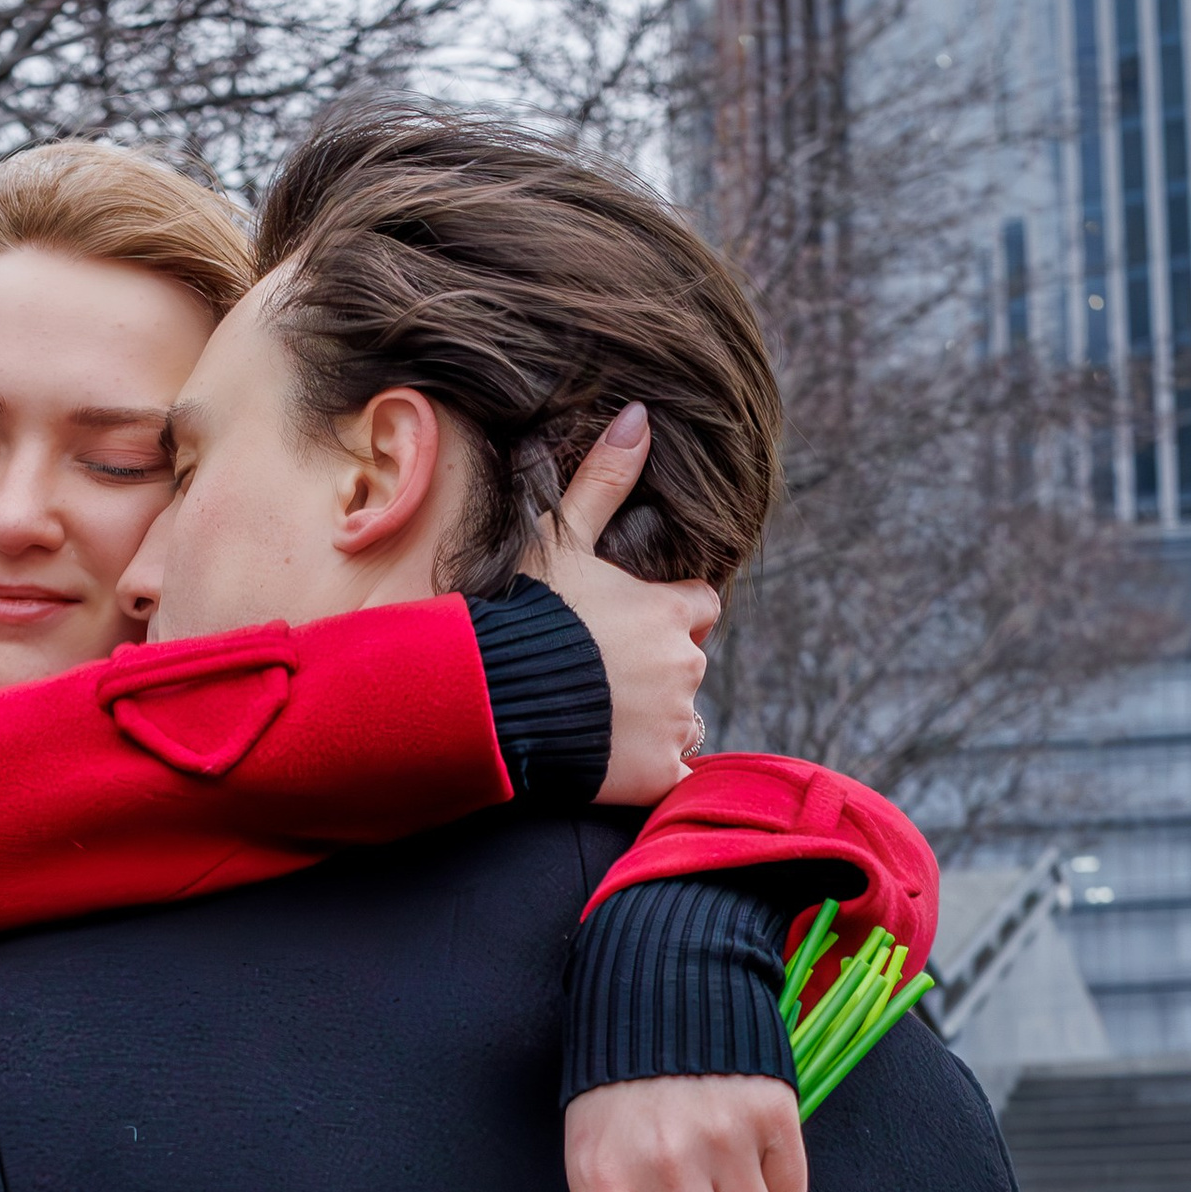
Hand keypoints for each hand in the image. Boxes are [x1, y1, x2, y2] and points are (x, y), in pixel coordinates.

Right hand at [527, 405, 718, 805]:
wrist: (490, 697)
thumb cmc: (523, 613)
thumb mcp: (560, 539)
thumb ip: (604, 481)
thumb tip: (640, 414)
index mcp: (672, 611)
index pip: (700, 608)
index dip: (669, 614)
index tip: (629, 625)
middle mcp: (685, 667)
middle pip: (688, 667)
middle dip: (657, 671)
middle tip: (599, 675)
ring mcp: (673, 724)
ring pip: (681, 723)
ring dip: (653, 723)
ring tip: (595, 719)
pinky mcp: (655, 775)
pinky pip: (673, 777)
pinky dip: (651, 774)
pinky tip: (611, 765)